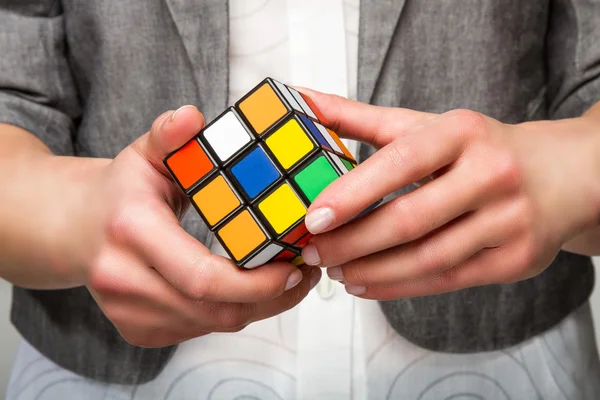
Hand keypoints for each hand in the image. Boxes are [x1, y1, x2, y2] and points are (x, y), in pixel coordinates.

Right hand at [74, 106, 319, 345]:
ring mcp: (128, 312)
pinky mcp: (136, 330)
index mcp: (131, 232)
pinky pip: (197, 331)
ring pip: (210, 326)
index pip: (201, 276)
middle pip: (213, 311)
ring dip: (256, 309)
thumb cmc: (120, 190)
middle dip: (268, 300)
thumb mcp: (145, 154)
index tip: (292, 268)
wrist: (74, 229)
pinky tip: (248, 293)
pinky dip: (230, 315)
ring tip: (286, 283)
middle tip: (302, 277)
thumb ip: (169, 135)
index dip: (255, 282)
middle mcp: (123, 280)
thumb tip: (192, 116)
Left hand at [298, 90, 599, 299]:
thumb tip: (304, 102)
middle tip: (315, 253)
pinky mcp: (515, 259)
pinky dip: (399, 286)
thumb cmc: (478, 151)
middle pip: (410, 219)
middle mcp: (492, 174)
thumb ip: (362, 119)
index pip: (401, 163)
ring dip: (372, 270)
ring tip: (335, 270)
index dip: (353, 193)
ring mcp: (509, 220)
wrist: (560, 176)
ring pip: (427, 257)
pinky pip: (446, 279)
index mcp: (463, 133)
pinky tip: (367, 283)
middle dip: (353, 243)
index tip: (313, 218)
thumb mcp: (426, 127)